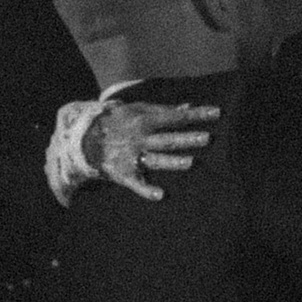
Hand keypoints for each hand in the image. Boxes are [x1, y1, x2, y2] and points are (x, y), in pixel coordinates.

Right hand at [83, 101, 221, 202]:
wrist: (84, 137)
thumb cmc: (118, 121)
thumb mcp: (138, 110)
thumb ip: (164, 111)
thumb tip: (188, 106)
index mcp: (144, 119)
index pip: (175, 117)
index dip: (196, 114)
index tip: (217, 113)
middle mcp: (140, 138)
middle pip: (168, 139)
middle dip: (187, 138)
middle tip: (207, 138)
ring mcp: (132, 156)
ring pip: (155, 160)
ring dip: (172, 161)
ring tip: (190, 162)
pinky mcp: (124, 173)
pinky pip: (136, 183)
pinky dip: (147, 190)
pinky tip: (160, 195)